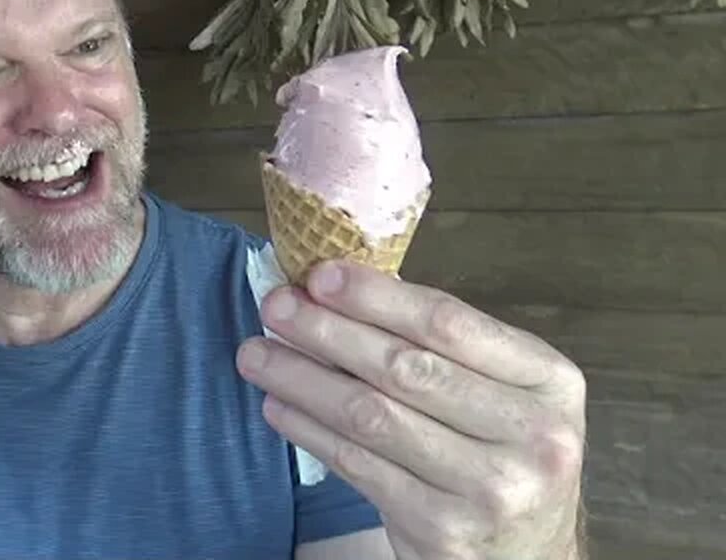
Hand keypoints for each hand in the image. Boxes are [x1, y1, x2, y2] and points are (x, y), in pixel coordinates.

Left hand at [236, 260, 586, 559]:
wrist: (527, 559)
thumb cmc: (502, 456)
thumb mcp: (503, 394)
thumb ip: (439, 347)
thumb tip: (335, 290)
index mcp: (550, 381)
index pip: (450, 324)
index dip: (377, 296)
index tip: (320, 275)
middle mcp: (533, 435)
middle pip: (405, 367)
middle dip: (327, 331)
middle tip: (275, 306)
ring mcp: (490, 487)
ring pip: (372, 416)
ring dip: (302, 379)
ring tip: (256, 354)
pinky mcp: (444, 530)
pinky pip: (358, 466)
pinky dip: (310, 431)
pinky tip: (277, 407)